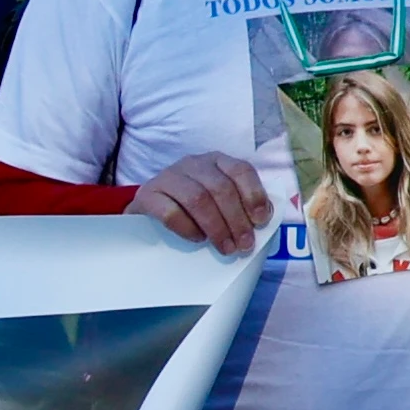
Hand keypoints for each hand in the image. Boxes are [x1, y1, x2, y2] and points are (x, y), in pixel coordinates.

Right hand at [126, 153, 272, 254]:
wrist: (148, 215)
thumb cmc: (193, 211)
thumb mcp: (219, 202)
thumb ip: (240, 206)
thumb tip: (262, 220)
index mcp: (216, 161)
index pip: (240, 170)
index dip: (254, 195)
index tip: (261, 221)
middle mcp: (192, 164)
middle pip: (220, 187)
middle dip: (236, 219)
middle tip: (243, 244)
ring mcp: (168, 177)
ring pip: (197, 198)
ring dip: (216, 226)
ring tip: (225, 248)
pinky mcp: (147, 195)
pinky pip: (170, 211)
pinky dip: (188, 228)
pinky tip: (197, 239)